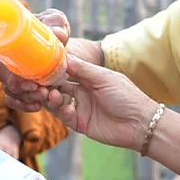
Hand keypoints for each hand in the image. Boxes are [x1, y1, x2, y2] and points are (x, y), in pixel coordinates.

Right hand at [0, 9, 71, 112]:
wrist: (55, 38)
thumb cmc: (50, 26)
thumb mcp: (54, 21)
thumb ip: (57, 24)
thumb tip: (59, 34)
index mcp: (5, 45)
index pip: (0, 64)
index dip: (12, 77)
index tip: (31, 82)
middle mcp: (3, 61)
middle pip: (6, 81)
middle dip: (22, 91)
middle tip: (42, 92)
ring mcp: (10, 75)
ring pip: (11, 93)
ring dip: (26, 99)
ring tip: (43, 98)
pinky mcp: (18, 87)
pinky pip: (15, 100)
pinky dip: (24, 105)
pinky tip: (37, 106)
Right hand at [40, 54, 156, 148]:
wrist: (139, 123)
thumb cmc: (127, 96)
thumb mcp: (104, 78)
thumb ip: (83, 68)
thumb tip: (63, 56)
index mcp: (89, 77)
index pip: (66, 70)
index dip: (53, 69)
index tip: (41, 66)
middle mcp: (82, 91)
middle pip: (58, 86)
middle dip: (48, 85)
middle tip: (40, 84)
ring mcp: (80, 107)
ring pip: (57, 101)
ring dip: (52, 98)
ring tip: (52, 96)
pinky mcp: (80, 123)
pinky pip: (64, 116)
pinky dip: (62, 111)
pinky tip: (67, 108)